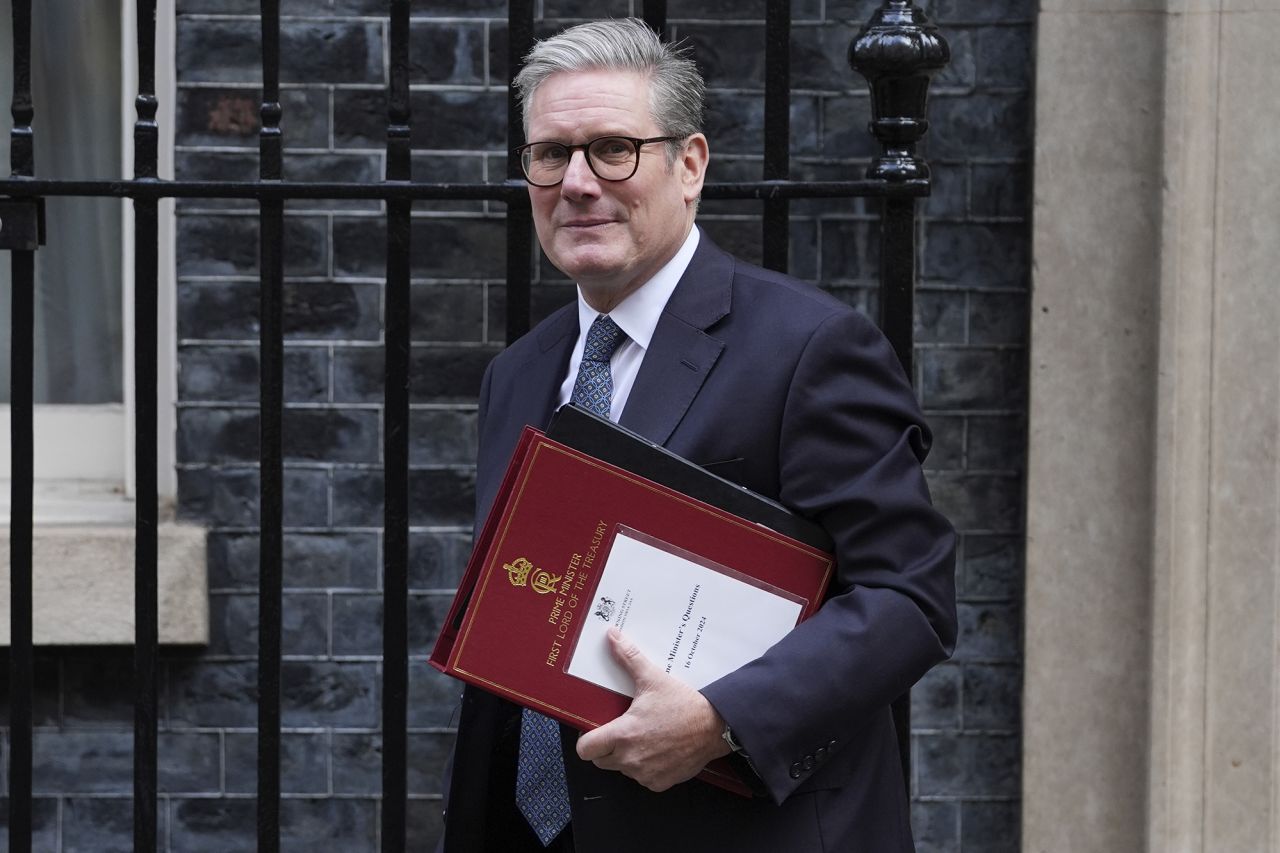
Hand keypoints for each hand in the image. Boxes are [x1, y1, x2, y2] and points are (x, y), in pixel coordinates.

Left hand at [575, 627, 731, 791]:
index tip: (595, 730)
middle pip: (601, 760)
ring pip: (622, 769)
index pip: (585, 749)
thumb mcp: (653, 678)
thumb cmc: (684, 705)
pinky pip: (642, 778)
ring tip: (643, 737)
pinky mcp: (659, 783)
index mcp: (623, 734)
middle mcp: (630, 759)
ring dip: (627, 757)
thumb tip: (612, 636)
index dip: (587, 739)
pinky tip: (657, 749)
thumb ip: (628, 658)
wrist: (715, 727)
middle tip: (621, 730)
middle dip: (607, 747)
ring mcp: (645, 774)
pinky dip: (646, 767)